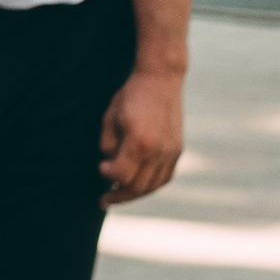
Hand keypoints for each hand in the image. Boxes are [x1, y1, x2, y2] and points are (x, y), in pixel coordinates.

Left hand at [100, 65, 185, 204]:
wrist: (161, 79)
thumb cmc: (131, 96)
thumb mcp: (110, 117)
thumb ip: (108, 144)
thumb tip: (110, 164)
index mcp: (139, 142)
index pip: (121, 175)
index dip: (107, 176)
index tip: (101, 167)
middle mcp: (158, 151)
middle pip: (137, 186)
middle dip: (119, 195)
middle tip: (104, 200)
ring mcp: (171, 152)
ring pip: (153, 186)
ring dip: (135, 194)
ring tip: (120, 195)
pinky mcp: (177, 150)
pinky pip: (165, 177)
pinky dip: (151, 185)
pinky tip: (139, 185)